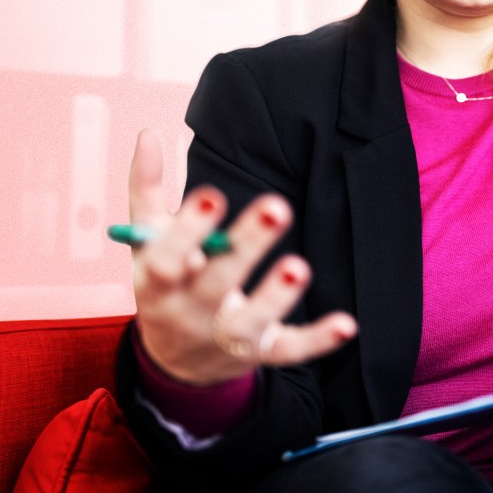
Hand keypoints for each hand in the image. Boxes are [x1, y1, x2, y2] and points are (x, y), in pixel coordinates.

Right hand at [127, 128, 357, 384]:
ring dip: (277, 296)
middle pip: (216, 282)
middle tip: (277, 207)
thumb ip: (147, 189)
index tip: (211, 196)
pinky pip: (289, 350)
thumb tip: (149, 133)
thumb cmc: (166, 282)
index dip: (188, 230)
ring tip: (298, 265)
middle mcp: (189, 312)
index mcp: (158, 281)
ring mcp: (225, 338)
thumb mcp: (148, 241)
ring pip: (250, 322)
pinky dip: (318, 340)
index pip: (168, 258)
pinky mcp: (260, 353)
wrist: (175, 359)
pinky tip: (346, 324)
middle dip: (246, 246)